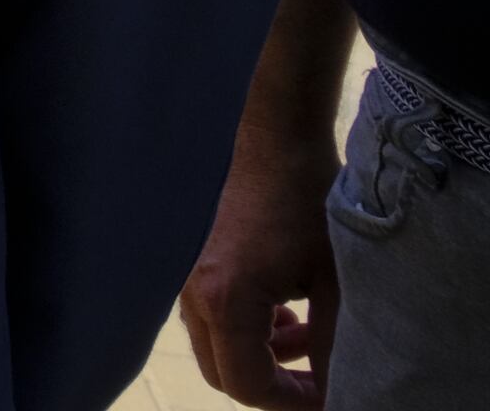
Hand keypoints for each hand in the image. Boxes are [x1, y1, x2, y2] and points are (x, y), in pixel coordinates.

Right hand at [181, 113, 343, 405]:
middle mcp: (192, 292)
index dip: (294, 403)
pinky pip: (212, 317)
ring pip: (217, 346)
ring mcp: (185, 276)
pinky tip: (283, 307)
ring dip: (261, 355)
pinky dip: (247, 327)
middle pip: (224, 374)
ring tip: (307, 333)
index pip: (248, 385)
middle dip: (274, 385)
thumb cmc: (305, 202)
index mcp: (225, 300)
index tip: (332, 395)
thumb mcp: (333, 282)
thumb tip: (338, 392)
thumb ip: (333, 345)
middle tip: (321, 378)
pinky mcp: (190, 262)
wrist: (272, 138)